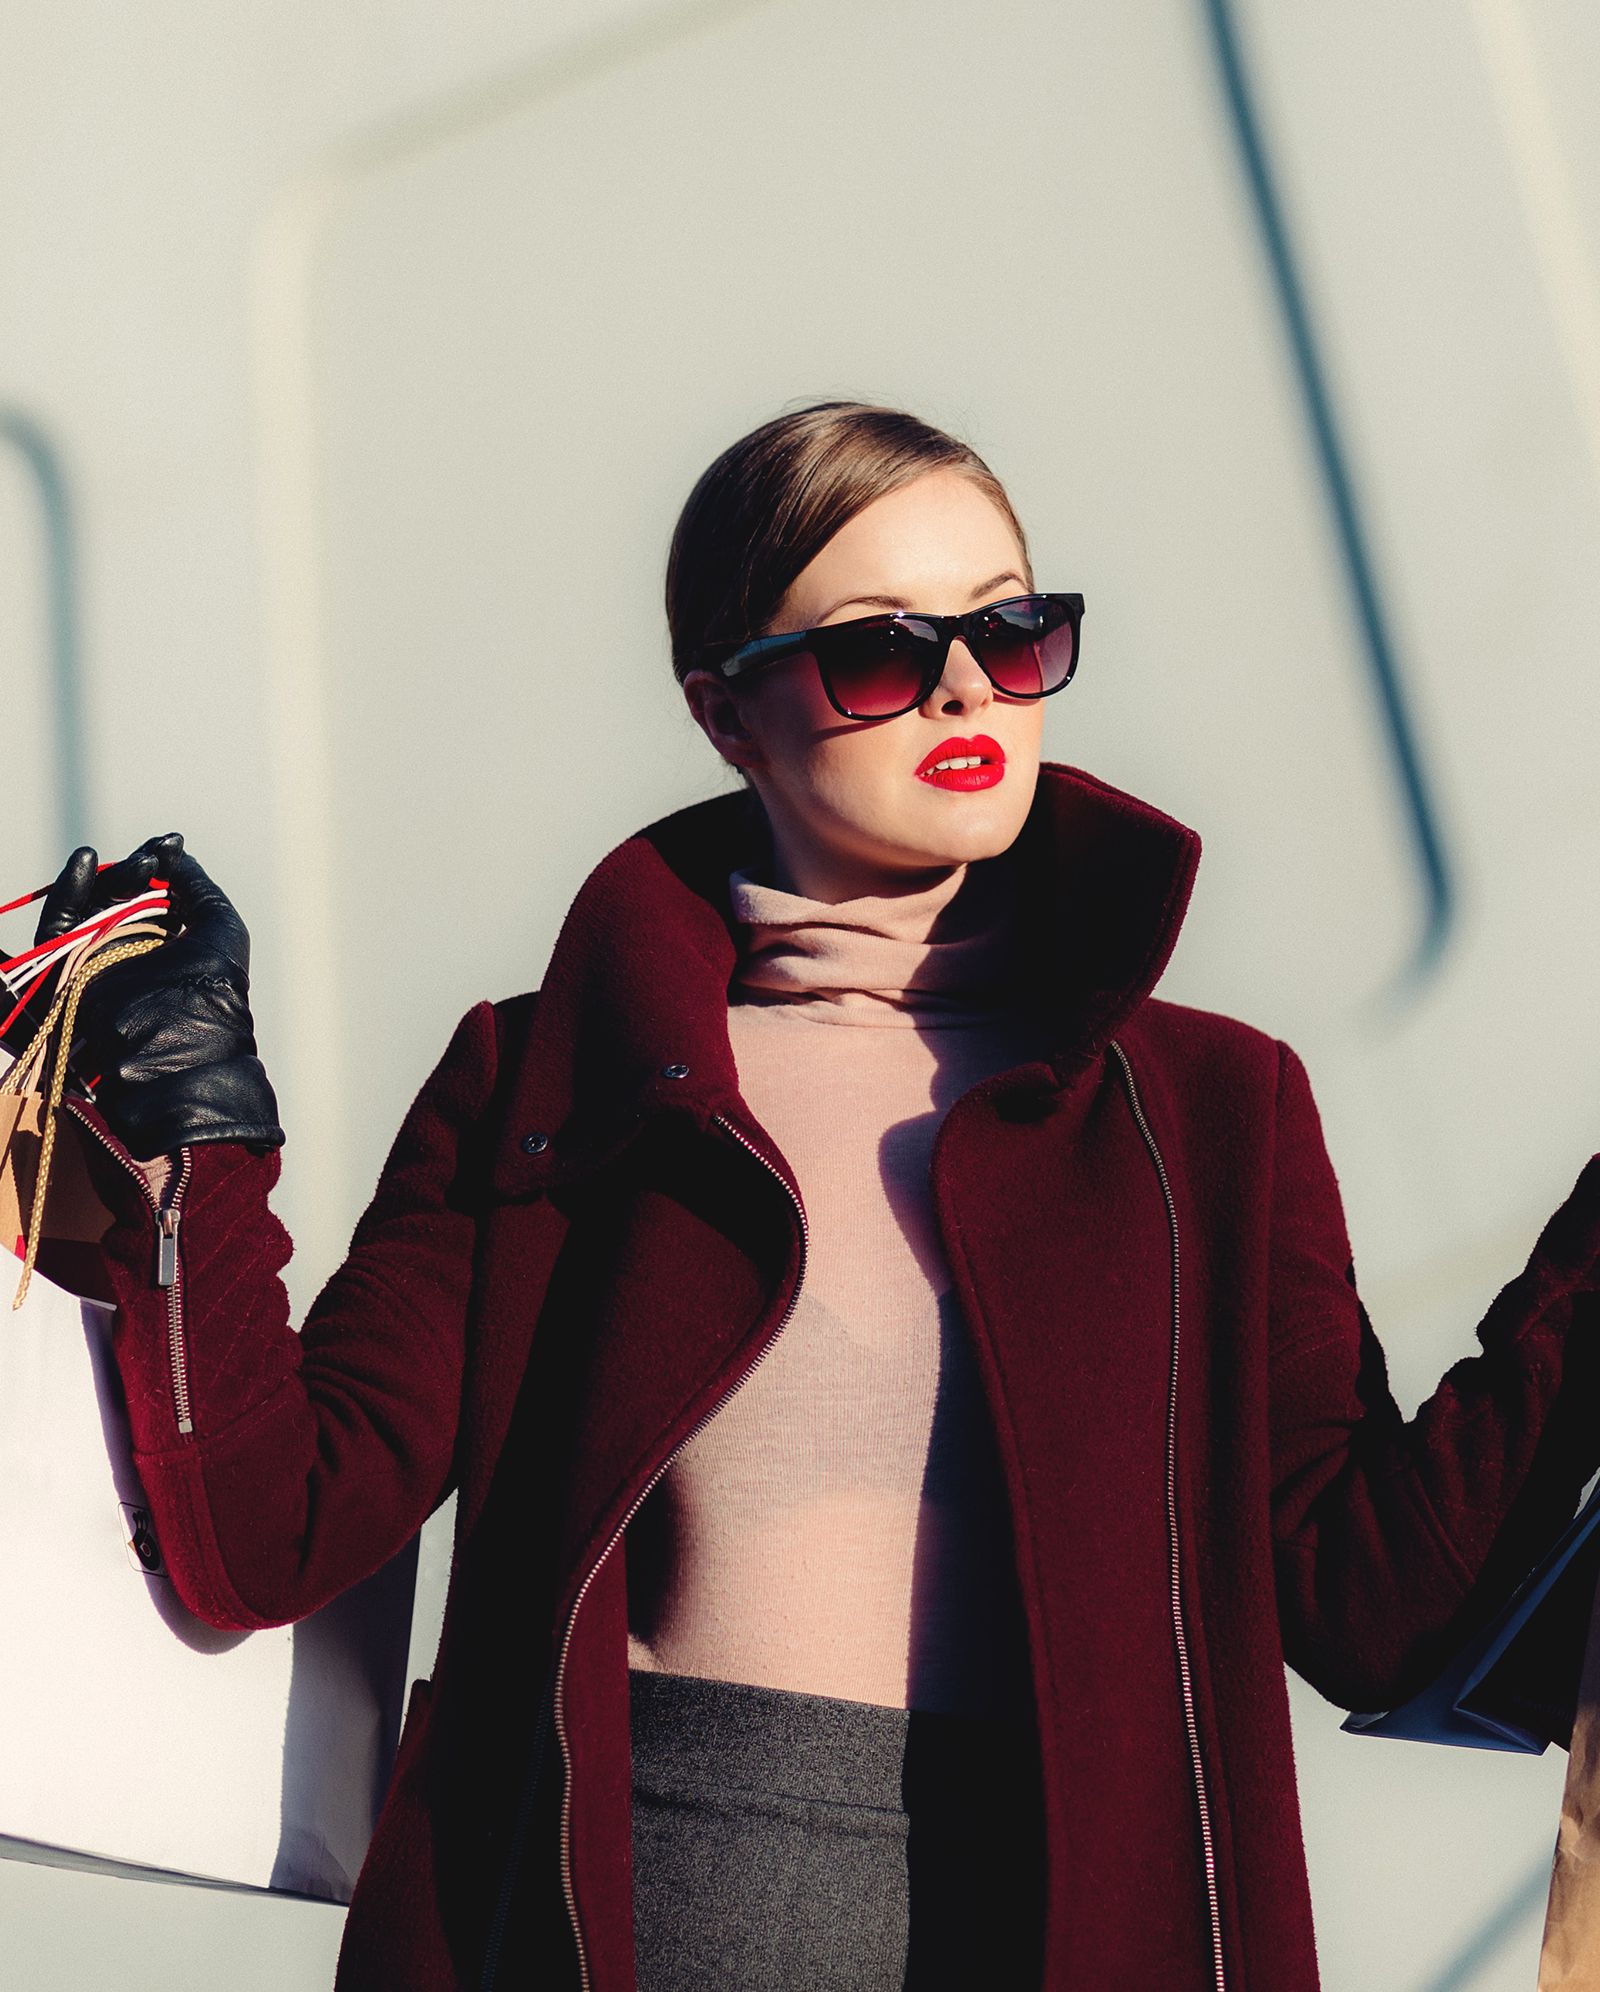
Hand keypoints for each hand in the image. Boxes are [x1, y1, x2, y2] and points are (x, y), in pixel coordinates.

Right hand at [33, 833, 284, 1161]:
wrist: (180, 1050)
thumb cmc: (213, 991)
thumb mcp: (220, 927)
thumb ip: (195, 885)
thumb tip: (172, 852)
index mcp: (170, 947)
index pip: (154, 895)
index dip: (158, 865)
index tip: (170, 843)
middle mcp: (132, 955)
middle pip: (118, 898)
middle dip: (134, 871)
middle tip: (153, 856)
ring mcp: (98, 965)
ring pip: (88, 909)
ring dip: (104, 878)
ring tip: (125, 858)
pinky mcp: (67, 976)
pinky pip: (57, 930)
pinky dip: (67, 893)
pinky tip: (84, 861)